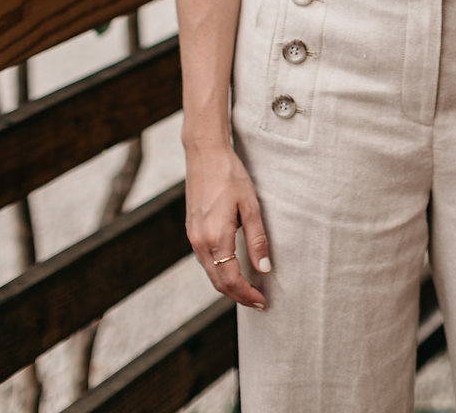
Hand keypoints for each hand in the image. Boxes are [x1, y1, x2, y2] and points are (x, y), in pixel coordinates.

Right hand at [184, 142, 270, 307]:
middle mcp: (200, 242)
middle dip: (238, 296)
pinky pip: (205, 260)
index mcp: (215, 237)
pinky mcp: (191, 230)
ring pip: (210, 273)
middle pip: (218, 282)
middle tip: (258, 302)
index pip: (231, 279)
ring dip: (228, 286)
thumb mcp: (250, 205)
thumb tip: (264, 270)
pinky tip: (232, 269)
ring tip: (248, 290)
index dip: (247, 294)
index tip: (263, 302)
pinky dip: (219, 271)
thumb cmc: (230, 175)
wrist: (205, 153)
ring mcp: (193, 237)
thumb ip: (257, 239)